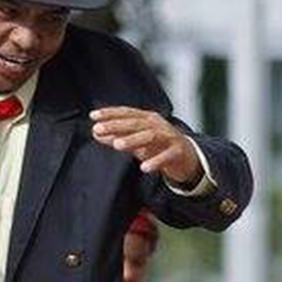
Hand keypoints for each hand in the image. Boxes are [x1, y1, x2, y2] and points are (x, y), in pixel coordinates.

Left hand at [90, 108, 204, 187]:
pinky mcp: (178, 151)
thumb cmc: (159, 146)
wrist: (188, 157)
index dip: (110, 113)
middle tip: (99, 129)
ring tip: (117, 145)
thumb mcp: (136, 142)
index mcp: (147, 119)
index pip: (127, 113)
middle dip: (116, 125)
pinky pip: (166, 156)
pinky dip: (156, 161)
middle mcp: (158, 125)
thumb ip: (118, 137)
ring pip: (150, 136)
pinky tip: (144, 168)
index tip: (93, 116)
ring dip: (133, 140)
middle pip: (135, 123)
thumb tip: (95, 133)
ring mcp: (169, 137)